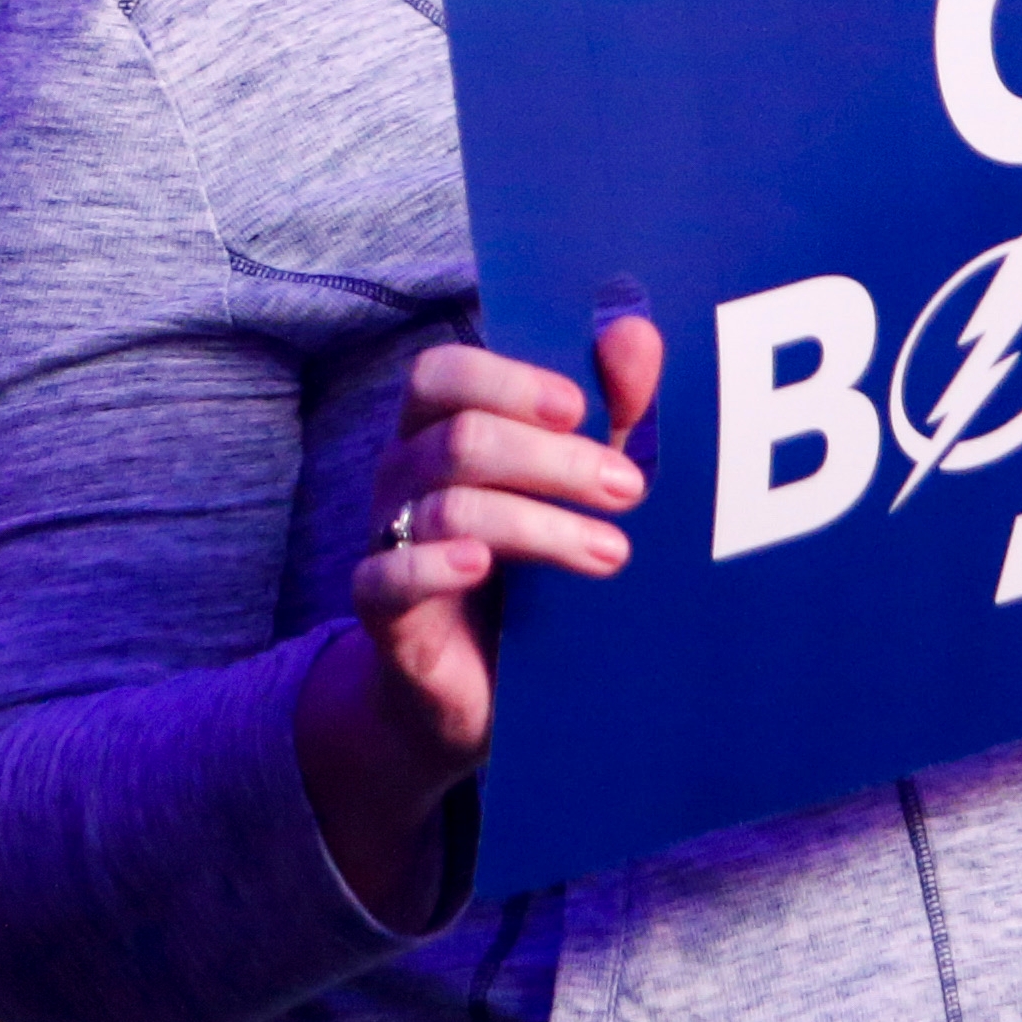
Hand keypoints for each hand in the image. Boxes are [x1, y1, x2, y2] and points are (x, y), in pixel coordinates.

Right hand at [294, 316, 663, 910]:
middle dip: (552, 460)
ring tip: (610, 553)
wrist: (474, 691)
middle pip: (458, 439)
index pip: (442, 374)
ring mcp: (386, 541)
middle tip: (629, 488)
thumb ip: (609, 413)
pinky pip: (385, 577)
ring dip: (538, 525)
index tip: (582, 409)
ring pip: (446, 506)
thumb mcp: (578, 487)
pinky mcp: (384, 613)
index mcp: (439, 431)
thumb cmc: (529, 572)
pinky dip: (433, 567)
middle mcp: (403, 477)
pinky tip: (483, 568)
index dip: (508, 381)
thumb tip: (636, 331)